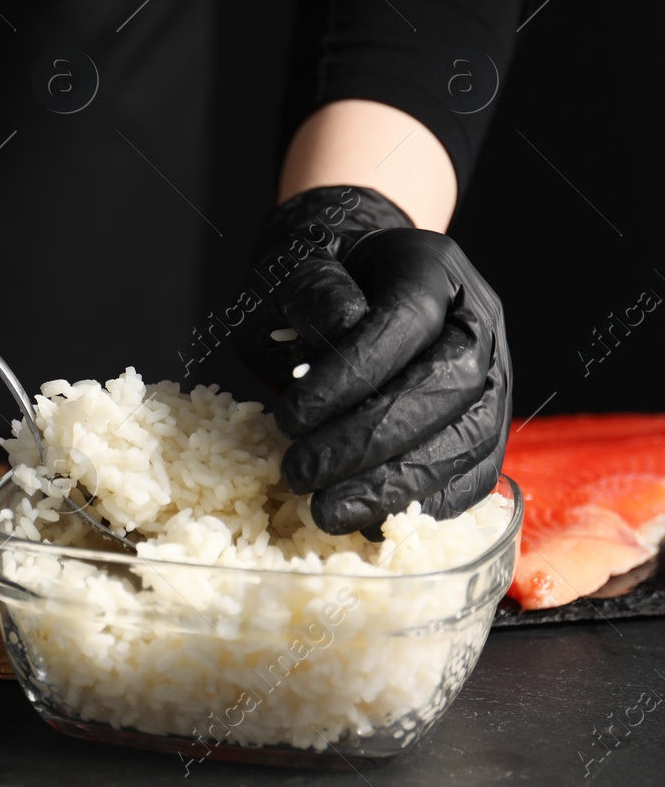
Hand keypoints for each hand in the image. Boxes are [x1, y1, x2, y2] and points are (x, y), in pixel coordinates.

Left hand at [235, 186, 510, 536]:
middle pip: (447, 385)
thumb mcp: (292, 269)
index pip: (405, 321)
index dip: (350, 376)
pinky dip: (431, 503)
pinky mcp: (491, 421)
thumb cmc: (316, 283)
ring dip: (398, 485)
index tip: (289, 420)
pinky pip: (480, 471)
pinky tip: (375, 520)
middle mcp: (478, 318)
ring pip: (470, 436)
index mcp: (432, 267)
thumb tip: (338, 330)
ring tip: (328, 511)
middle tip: (301, 477)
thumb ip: (309, 292)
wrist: (351, 282)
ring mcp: (496, 372)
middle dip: (370, 442)